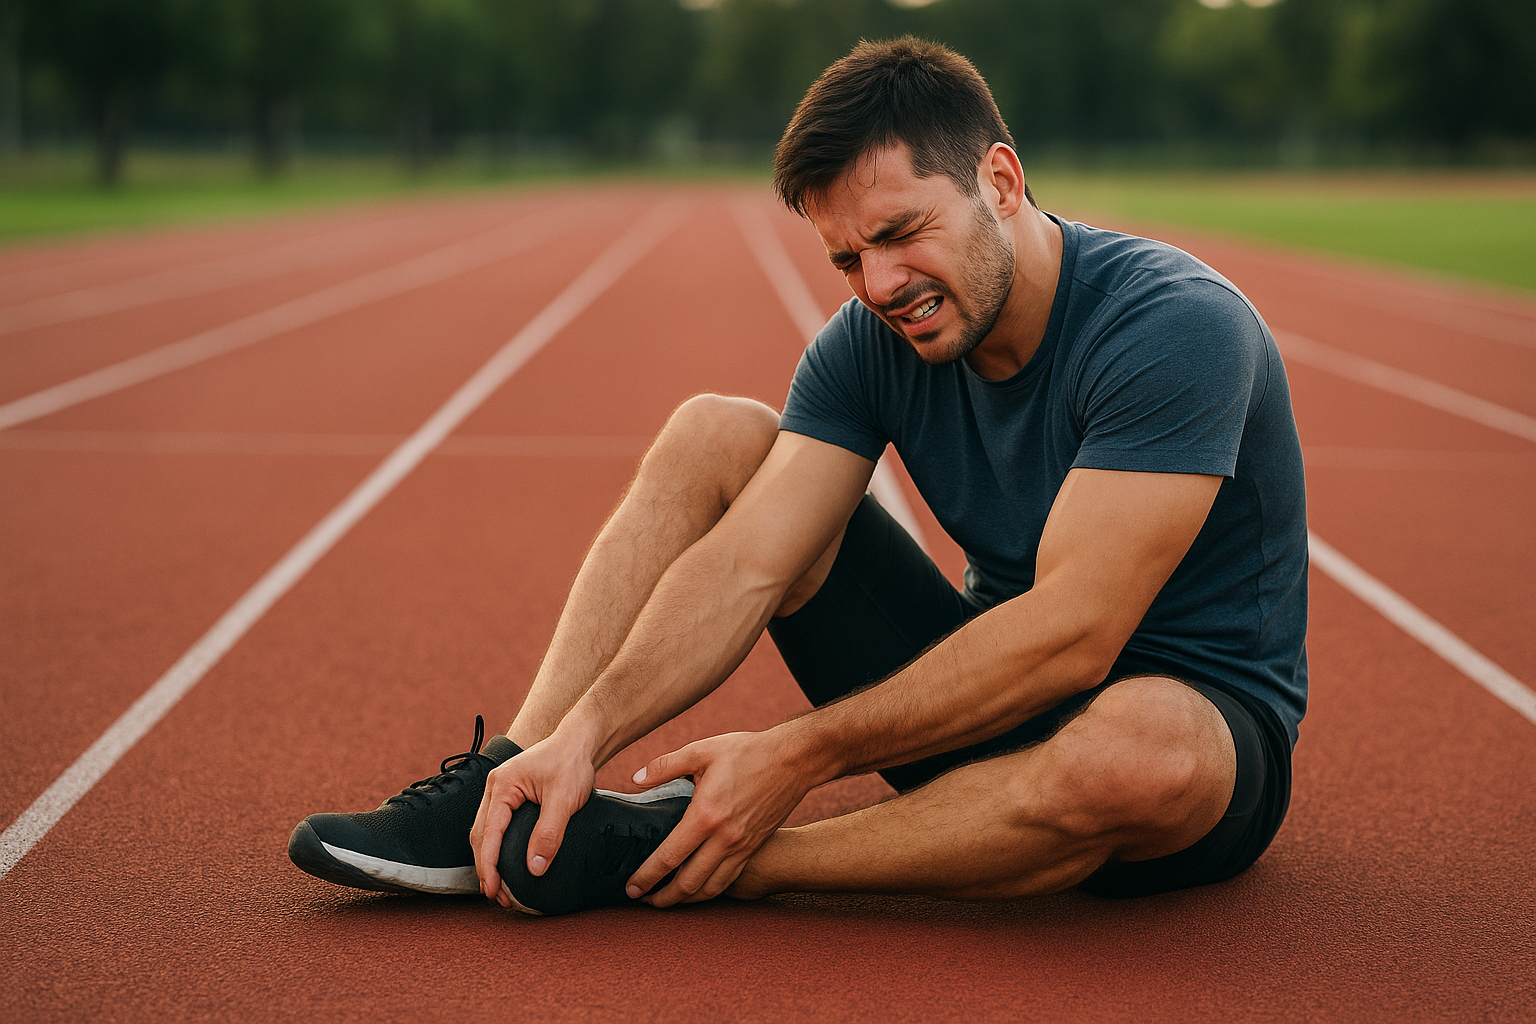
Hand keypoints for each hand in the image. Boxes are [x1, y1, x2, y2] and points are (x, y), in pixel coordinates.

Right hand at [469, 733, 595, 907]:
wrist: (578, 742)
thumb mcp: (564, 799)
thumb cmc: (571, 763)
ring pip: (485, 832)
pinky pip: (495, 826)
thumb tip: (534, 868)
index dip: (488, 865)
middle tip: (497, 896)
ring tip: (499, 887)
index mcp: (502, 785)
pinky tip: (505, 864)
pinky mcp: (509, 796)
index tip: (493, 890)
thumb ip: (548, 833)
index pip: (488, 833)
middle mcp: (494, 787)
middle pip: (480, 835)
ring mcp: (499, 791)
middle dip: (485, 868)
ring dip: (489, 860)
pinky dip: (496, 848)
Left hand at [624, 728, 817, 907]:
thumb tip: (636, 779)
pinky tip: (697, 887)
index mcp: (705, 815)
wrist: (794, 760)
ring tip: (667, 900)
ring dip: (685, 900)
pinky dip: (709, 890)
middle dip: (662, 898)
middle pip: (688, 884)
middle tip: (643, 899)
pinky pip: (728, 879)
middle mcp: (724, 838)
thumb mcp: (702, 750)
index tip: (631, 887)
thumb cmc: (748, 752)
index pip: (669, 857)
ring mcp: (741, 846)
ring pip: (710, 888)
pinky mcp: (753, 847)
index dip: (647, 876)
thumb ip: (665, 765)